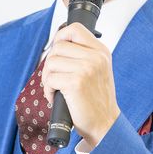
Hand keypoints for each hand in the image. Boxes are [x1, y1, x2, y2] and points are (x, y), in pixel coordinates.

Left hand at [41, 22, 120, 149]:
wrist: (105, 124)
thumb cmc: (97, 100)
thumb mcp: (98, 71)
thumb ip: (84, 55)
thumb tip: (58, 45)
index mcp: (101, 52)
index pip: (75, 29)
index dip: (60, 36)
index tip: (56, 50)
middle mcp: (96, 57)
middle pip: (58, 46)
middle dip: (50, 63)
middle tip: (54, 78)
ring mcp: (86, 69)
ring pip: (51, 62)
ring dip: (47, 78)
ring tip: (55, 89)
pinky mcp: (75, 83)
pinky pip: (50, 79)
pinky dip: (47, 90)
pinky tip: (55, 97)